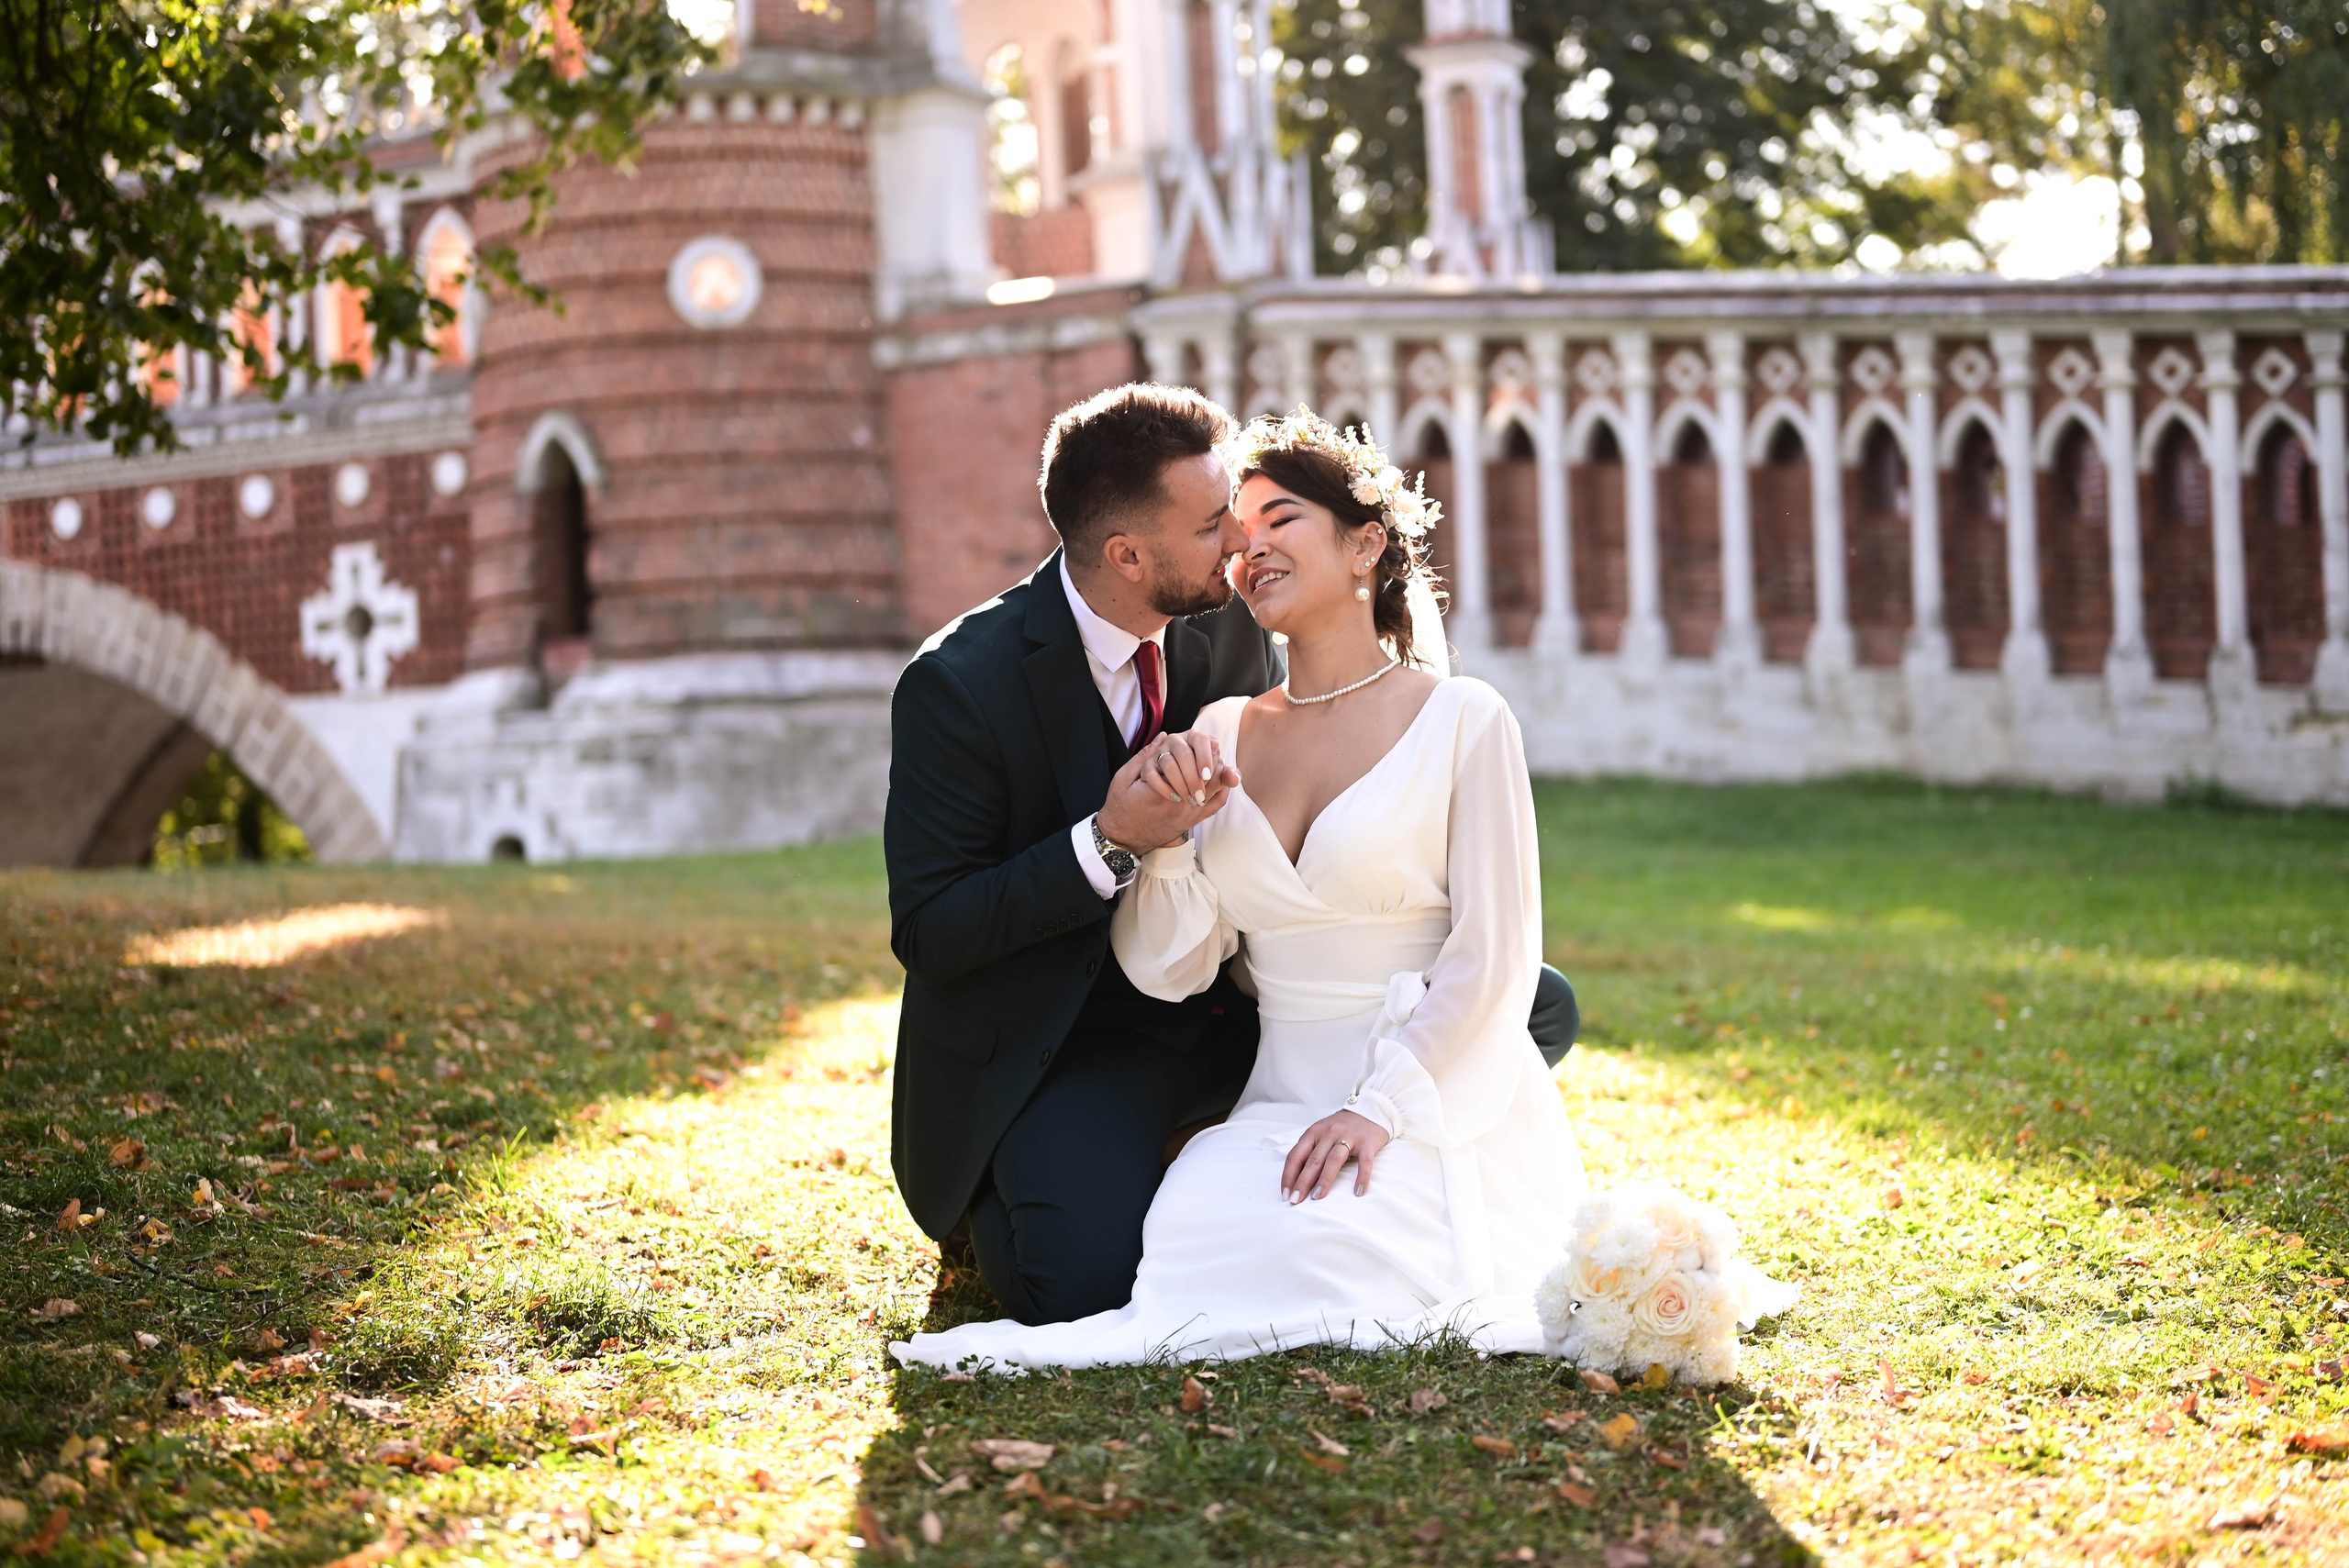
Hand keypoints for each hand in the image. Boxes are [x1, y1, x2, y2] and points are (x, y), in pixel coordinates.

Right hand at [1097, 729, 1241, 851]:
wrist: (1123, 838)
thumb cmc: (1121, 807)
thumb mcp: (1125, 777)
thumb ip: (1145, 755)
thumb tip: (1163, 736)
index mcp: (1166, 788)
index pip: (1197, 762)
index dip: (1204, 749)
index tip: (1202, 742)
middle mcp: (1183, 803)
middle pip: (1212, 774)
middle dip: (1212, 760)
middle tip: (1208, 751)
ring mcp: (1191, 814)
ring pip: (1217, 788)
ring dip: (1215, 775)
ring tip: (1207, 765)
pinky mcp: (1193, 821)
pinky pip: (1215, 804)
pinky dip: (1220, 790)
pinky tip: (1215, 781)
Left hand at [1281, 1109, 1388, 1202]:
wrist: (1370, 1111)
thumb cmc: (1341, 1128)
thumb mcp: (1321, 1134)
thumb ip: (1310, 1152)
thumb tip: (1295, 1180)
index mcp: (1313, 1133)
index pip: (1296, 1156)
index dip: (1288, 1176)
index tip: (1285, 1194)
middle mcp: (1328, 1133)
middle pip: (1313, 1160)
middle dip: (1302, 1182)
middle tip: (1296, 1200)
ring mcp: (1348, 1137)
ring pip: (1333, 1160)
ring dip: (1324, 1179)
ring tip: (1317, 1197)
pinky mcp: (1367, 1142)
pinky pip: (1364, 1162)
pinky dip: (1362, 1176)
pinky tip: (1358, 1191)